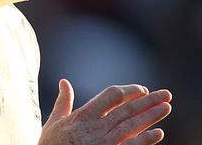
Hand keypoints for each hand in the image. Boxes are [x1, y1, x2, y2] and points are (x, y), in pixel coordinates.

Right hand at [39, 79, 171, 144]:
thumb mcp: (54, 121)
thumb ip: (63, 101)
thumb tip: (64, 82)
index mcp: (83, 115)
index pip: (111, 96)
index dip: (129, 91)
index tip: (142, 90)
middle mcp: (96, 127)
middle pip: (127, 109)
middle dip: (148, 101)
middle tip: (166, 94)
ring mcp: (104, 142)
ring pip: (133, 125)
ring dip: (151, 116)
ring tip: (166, 107)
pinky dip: (146, 140)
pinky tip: (158, 133)